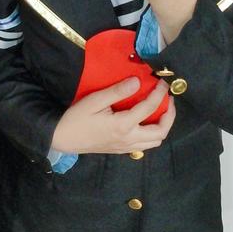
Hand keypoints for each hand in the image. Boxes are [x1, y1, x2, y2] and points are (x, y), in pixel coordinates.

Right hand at [51, 78, 175, 153]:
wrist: (63, 138)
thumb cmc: (76, 118)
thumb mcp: (95, 100)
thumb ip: (117, 91)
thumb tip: (137, 82)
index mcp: (123, 125)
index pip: (149, 108)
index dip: (159, 94)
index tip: (163, 83)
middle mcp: (129, 139)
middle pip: (161, 131)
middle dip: (169, 115)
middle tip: (168, 100)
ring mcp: (126, 147)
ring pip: (155, 141)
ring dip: (163, 126)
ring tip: (160, 111)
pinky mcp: (122, 150)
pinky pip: (145, 145)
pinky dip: (152, 133)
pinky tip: (146, 122)